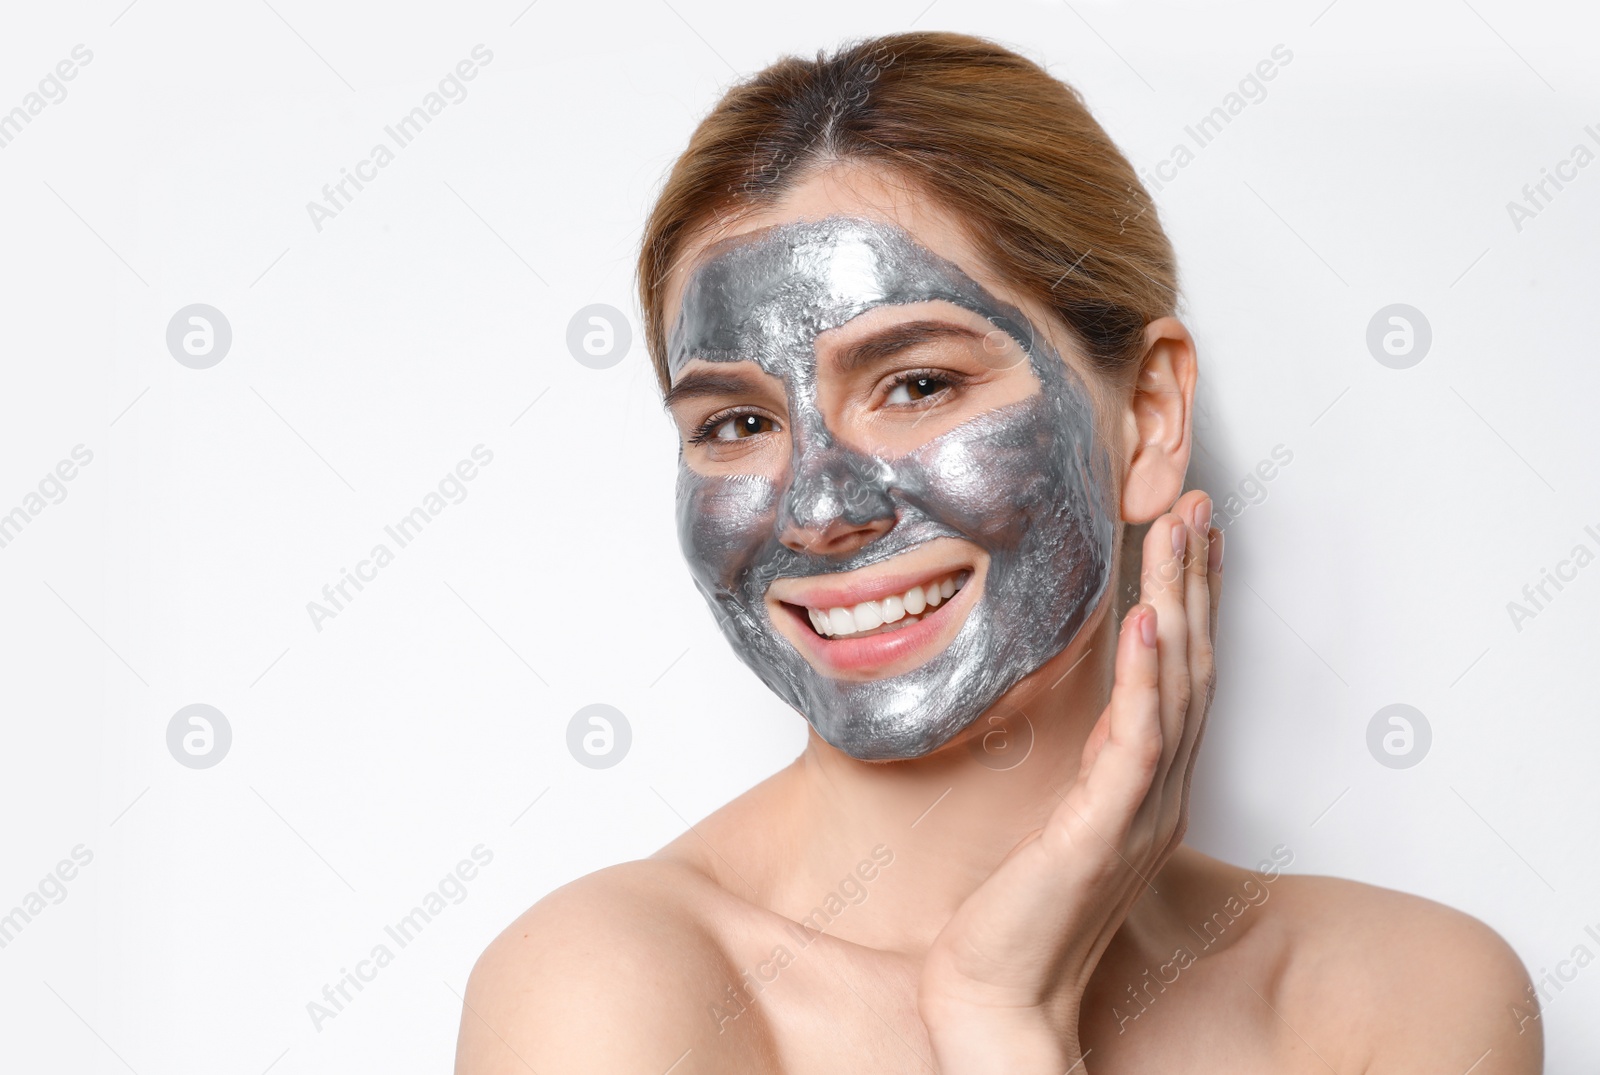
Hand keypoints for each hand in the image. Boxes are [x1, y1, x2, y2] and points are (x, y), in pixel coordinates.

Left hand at [917, 490, 1223, 1073]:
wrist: (999, 998)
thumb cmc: (1018, 917)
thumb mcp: (1061, 823)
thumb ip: (1086, 771)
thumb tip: (1084, 720)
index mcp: (1146, 788)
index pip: (1178, 675)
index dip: (1188, 599)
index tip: (1186, 533)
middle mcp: (1157, 794)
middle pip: (1192, 665)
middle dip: (1195, 578)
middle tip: (1197, 503)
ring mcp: (1138, 812)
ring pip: (1175, 688)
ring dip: (1179, 602)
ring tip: (1177, 531)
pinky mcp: (1103, 832)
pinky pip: (1137, 742)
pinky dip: (1143, 677)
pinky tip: (1144, 622)